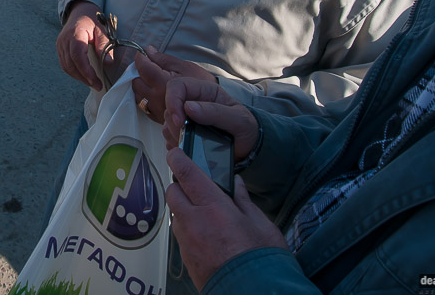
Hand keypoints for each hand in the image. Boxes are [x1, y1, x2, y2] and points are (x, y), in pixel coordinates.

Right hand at [55, 1, 109, 89]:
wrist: (80, 11)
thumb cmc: (92, 20)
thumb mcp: (102, 29)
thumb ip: (104, 45)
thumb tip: (108, 63)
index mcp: (75, 33)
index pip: (77, 55)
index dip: (85, 71)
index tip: (96, 81)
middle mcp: (64, 40)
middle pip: (70, 64)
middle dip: (84, 77)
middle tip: (97, 85)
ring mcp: (60, 44)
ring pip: (66, 66)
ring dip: (78, 77)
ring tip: (92, 83)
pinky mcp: (60, 48)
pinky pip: (64, 64)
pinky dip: (74, 72)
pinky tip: (83, 76)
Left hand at [132, 49, 213, 122]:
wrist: (213, 106)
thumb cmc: (201, 83)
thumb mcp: (184, 66)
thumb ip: (163, 59)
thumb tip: (147, 51)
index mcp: (163, 83)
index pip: (142, 68)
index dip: (141, 58)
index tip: (144, 54)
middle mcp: (156, 98)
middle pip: (136, 81)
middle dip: (140, 72)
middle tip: (150, 67)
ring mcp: (155, 109)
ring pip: (137, 94)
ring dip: (141, 85)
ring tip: (153, 80)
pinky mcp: (157, 118)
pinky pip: (142, 106)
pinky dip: (145, 97)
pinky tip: (155, 92)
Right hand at [162, 76, 259, 162]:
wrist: (249, 147)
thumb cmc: (246, 128)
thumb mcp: (238, 119)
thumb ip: (216, 112)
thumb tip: (189, 107)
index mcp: (205, 92)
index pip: (177, 86)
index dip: (173, 101)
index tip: (179, 121)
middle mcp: (193, 102)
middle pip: (169, 107)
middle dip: (175, 124)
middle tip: (189, 135)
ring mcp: (187, 119)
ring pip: (167, 123)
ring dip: (176, 135)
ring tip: (194, 142)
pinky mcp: (184, 133)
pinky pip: (169, 138)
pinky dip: (176, 145)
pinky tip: (191, 148)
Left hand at [166, 148, 287, 289]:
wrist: (254, 293)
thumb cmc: (261, 260)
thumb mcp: (260, 224)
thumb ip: (243, 200)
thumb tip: (236, 183)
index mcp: (213, 207)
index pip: (187, 174)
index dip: (178, 159)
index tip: (175, 153)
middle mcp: (194, 222)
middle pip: (173, 192)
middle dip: (179, 185)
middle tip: (195, 186)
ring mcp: (187, 241)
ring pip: (175, 214)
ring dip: (183, 208)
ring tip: (204, 213)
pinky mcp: (186, 258)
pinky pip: (180, 235)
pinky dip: (187, 228)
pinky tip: (205, 234)